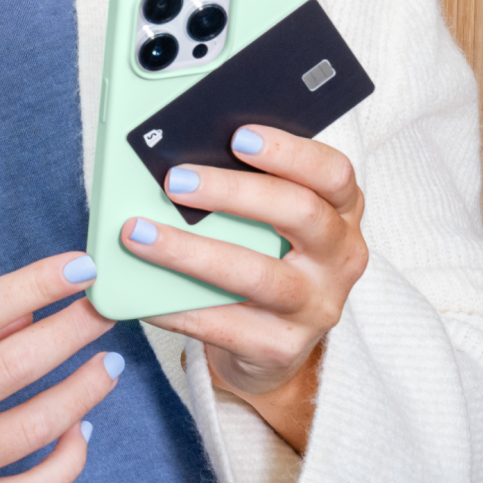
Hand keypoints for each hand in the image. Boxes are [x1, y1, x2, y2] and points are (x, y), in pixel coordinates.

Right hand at [0, 252, 121, 482]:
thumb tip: (28, 316)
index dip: (35, 286)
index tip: (79, 268)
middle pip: (13, 366)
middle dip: (72, 331)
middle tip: (107, 311)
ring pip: (31, 429)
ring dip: (81, 391)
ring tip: (106, 366)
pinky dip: (65, 461)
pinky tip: (79, 431)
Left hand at [118, 125, 368, 452]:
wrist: (269, 345)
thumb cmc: (264, 258)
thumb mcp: (271, 220)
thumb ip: (246, 186)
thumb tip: (180, 153)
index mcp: (342, 212)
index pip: (333, 174)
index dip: (290, 152)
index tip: (239, 136)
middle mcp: (339, 258)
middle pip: (300, 214)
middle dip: (233, 192)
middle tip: (175, 180)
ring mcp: (315, 306)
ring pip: (257, 274)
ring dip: (191, 251)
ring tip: (139, 232)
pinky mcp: (281, 347)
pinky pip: (222, 324)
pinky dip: (175, 306)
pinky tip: (140, 291)